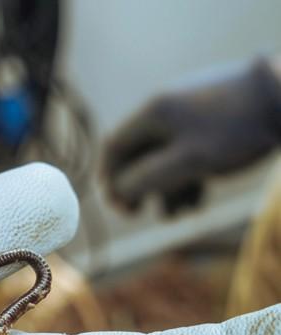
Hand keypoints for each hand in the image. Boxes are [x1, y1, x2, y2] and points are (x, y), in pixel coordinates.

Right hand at [102, 58, 280, 213]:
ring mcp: (189, 114)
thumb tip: (116, 193)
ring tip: (179, 214)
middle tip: (139, 213)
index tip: (119, 208)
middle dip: (138, 188)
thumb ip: (145, 180)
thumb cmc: (235, 131)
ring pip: (163, 157)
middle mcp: (166, 109)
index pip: (114, 147)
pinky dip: (185, 178)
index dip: (109, 180)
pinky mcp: (210, 121)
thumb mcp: (186, 162)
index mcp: (154, 113)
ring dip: (164, 188)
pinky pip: (185, 153)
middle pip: (137, 155)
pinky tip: (197, 199)